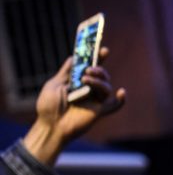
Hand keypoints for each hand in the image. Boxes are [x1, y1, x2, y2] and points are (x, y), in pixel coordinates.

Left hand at [24, 47, 125, 165]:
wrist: (50, 125)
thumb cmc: (49, 106)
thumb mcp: (54, 83)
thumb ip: (66, 72)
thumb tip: (74, 57)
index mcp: (78, 82)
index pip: (91, 68)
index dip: (98, 58)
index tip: (103, 49)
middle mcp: (88, 90)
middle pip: (102, 76)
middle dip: (99, 70)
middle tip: (89, 70)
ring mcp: (95, 101)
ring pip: (106, 87)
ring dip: (99, 81)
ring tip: (86, 81)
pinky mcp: (99, 112)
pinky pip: (115, 105)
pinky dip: (121, 100)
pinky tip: (122, 92)